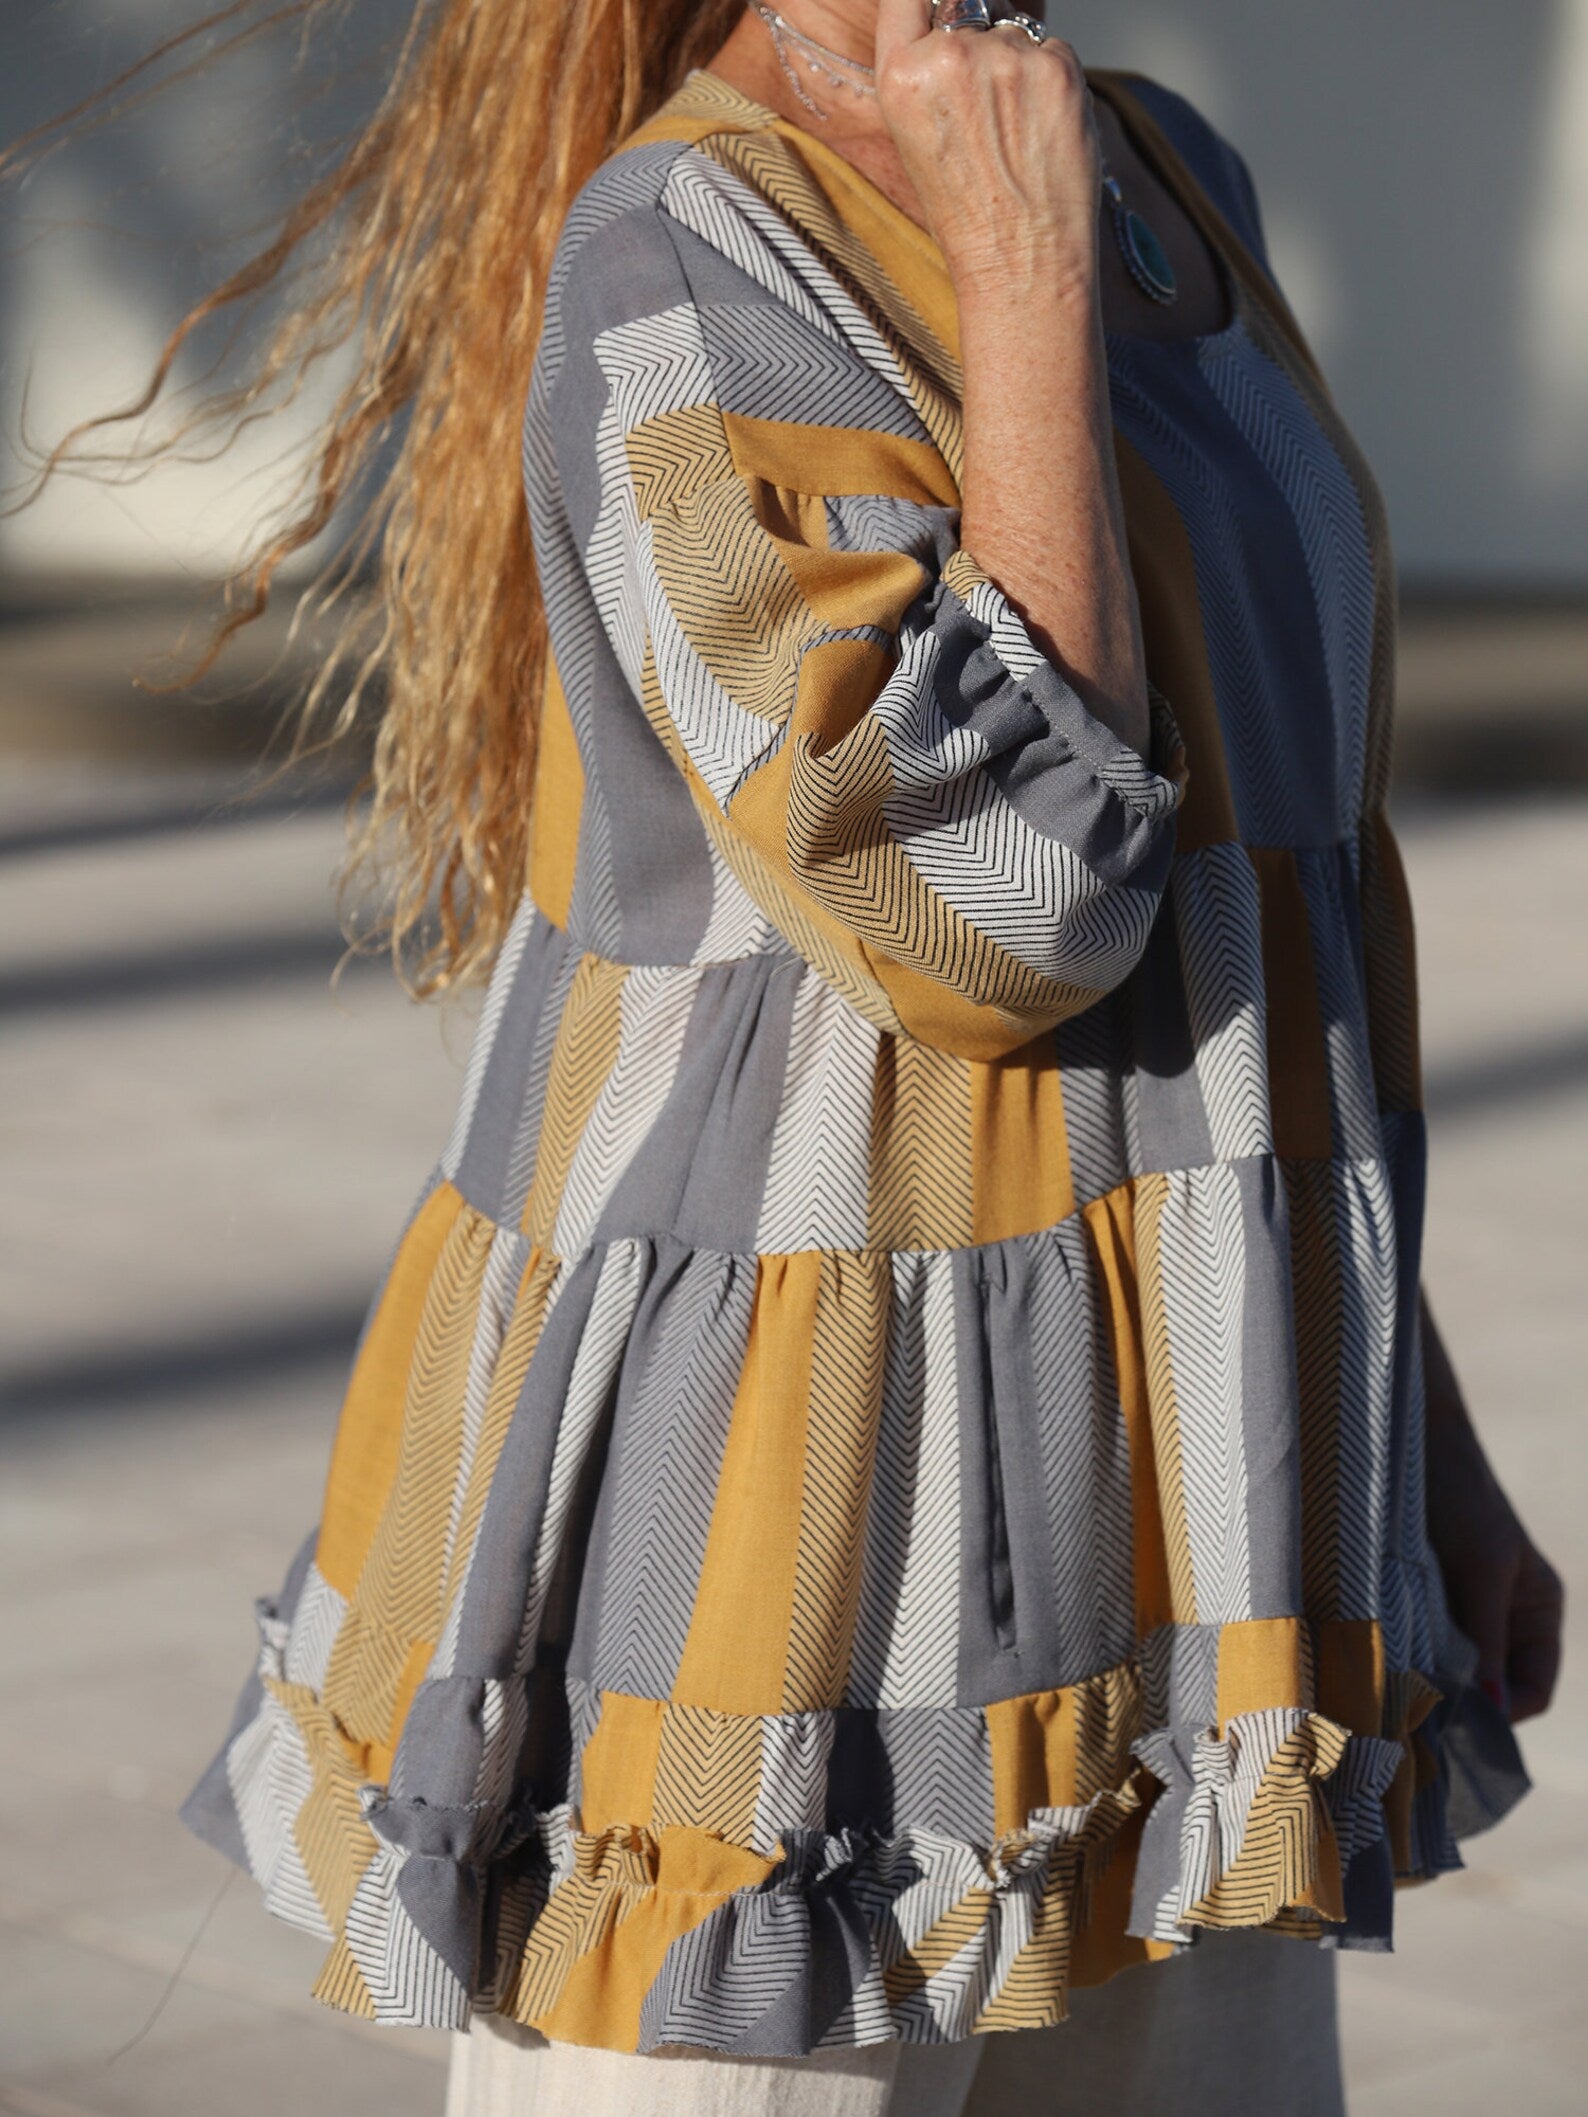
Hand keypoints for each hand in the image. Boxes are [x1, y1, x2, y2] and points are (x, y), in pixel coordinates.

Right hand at [873, 0, 1100, 294]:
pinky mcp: (1056, 65)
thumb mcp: (916, 139)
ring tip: (1015, 132)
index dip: (930, 4)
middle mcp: (949, 56)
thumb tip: (957, 16)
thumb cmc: (967, 215)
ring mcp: (1006, 56)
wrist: (1020, 264)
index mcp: (901, 76)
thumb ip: (926, 72)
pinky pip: (1053, 48)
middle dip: (978, 38)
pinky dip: (1052, 80)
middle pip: (967, 6)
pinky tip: (1042, 131)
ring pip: (1013, 27)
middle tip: (987, 105)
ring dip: (1018, 63)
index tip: (942, 13)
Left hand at [1423, 1297, 1564, 1723]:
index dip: (1503, 1713)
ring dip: (1424, 1678)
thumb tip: (1491, 1706)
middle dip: (1458, 1701)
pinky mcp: (1415, 1596)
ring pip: (1446, 1669)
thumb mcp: (1483, 1568)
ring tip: (1392, 1687)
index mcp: (1534, 1612)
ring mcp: (1456, 1609)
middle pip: (1487, 1687)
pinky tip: (1377, 1658)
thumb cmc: (1460, 1497)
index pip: (1531, 1690)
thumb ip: (1489, 1636)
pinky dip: (1402, 1655)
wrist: (1406, 1439)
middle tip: (1415, 1715)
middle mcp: (1501, 1618)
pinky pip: (1415, 1643)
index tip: (1457, 1718)